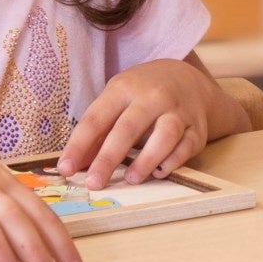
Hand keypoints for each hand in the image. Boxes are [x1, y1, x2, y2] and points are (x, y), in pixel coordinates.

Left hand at [57, 59, 217, 187]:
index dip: (79, 145)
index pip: (97, 118)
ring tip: (131, 179)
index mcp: (125, 88)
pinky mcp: (197, 128)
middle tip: (94, 183)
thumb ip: (98, 131)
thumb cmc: (143, 93)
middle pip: (129, 127)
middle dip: (109, 158)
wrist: (187, 79)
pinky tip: (160, 172)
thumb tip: (74, 165)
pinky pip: (187, 146)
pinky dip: (174, 161)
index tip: (65, 169)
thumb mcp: (117, 99)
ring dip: (147, 159)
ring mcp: (179, 111)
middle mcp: (153, 96)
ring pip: (165, 134)